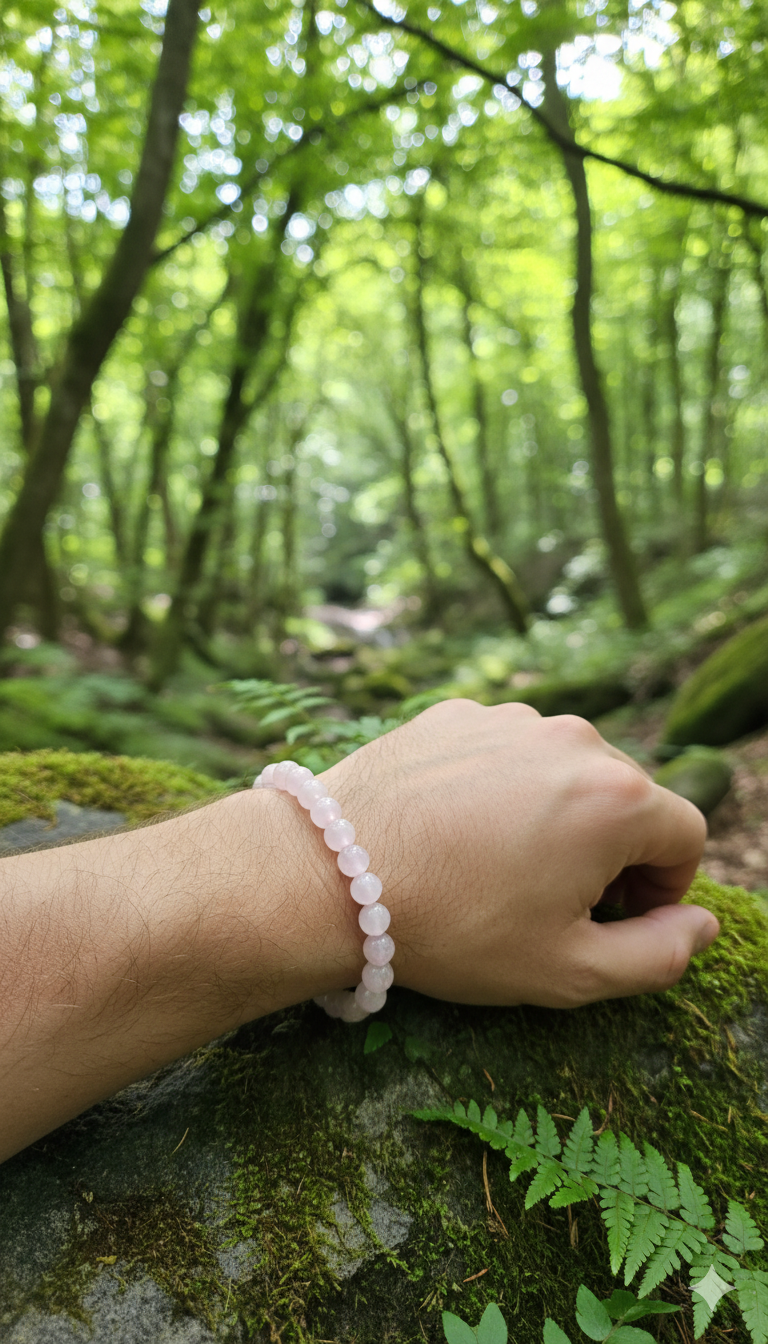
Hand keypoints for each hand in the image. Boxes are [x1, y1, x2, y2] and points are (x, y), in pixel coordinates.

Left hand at [318, 700, 716, 1008]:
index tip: (614, 920)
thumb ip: (658, 956)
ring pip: (564, 771)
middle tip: (552, 903)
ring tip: (496, 867)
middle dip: (610, 851)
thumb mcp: (567, 971)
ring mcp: (510, 720)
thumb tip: (700, 926)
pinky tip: (455, 832)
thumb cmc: (453, 927)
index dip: (663, 890)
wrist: (328, 874)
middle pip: (627, 797)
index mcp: (617, 798)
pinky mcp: (456, 713)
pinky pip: (506, 753)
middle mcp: (573, 740)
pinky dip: (500, 788)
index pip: (685, 837)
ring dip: (554, 815)